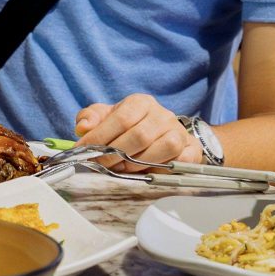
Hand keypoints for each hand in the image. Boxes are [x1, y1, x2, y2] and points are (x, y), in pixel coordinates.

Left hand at [76, 94, 200, 169]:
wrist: (160, 132)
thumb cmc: (128, 125)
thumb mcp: (106, 116)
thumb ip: (90, 118)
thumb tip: (83, 128)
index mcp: (141, 102)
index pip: (121, 118)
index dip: (101, 136)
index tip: (84, 150)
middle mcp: (162, 114)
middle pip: (141, 135)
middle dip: (116, 154)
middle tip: (101, 164)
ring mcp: (179, 131)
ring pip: (164, 147)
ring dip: (139, 163)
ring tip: (122, 169)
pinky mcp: (191, 148)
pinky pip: (181, 160)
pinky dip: (163, 169)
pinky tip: (147, 173)